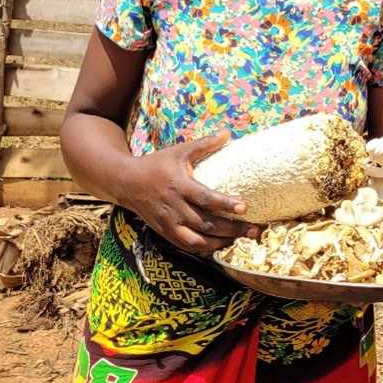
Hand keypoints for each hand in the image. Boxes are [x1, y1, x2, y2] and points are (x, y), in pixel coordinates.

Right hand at [120, 131, 258, 255]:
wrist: (127, 183)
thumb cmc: (157, 164)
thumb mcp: (179, 150)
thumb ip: (204, 144)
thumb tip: (227, 133)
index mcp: (179, 185)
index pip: (205, 198)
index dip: (225, 204)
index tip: (245, 207)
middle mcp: (174, 207)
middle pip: (207, 223)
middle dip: (233, 228)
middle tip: (255, 229)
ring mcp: (169, 223)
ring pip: (198, 241)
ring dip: (222, 242)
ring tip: (242, 238)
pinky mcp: (165, 233)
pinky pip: (188, 246)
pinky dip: (206, 248)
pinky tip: (222, 244)